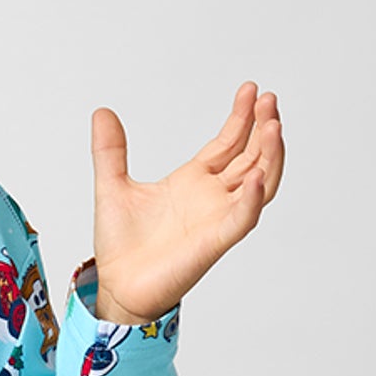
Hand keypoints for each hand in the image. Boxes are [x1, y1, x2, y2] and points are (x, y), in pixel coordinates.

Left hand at [85, 83, 284, 324]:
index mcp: (194, 181)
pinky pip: (243, 218)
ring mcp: (217, 218)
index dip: (242, 117)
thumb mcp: (112, 186)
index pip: (229, 143)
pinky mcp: (215, 242)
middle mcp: (212, 197)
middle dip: (262, 127)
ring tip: (273, 125)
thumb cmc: (121, 246)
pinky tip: (258, 176)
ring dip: (269, 155)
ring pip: (259, 182)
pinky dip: (253, 199)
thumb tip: (102, 112)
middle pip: (251, 156)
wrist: (117, 286)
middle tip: (269, 98)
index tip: (251, 89)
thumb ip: (110, 150)